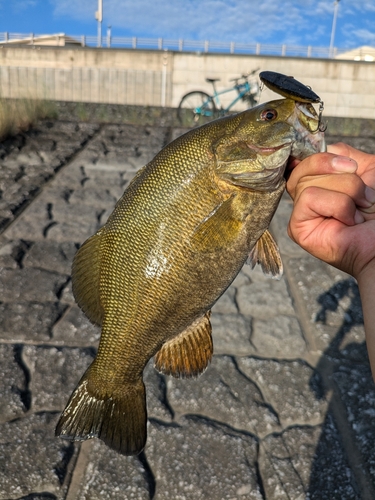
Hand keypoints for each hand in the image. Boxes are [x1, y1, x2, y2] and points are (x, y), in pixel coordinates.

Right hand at [286, 143, 374, 280]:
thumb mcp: (369, 168)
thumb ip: (345, 154)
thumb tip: (325, 148)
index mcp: (321, 182)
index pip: (308, 157)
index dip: (326, 157)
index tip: (351, 167)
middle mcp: (308, 197)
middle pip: (307, 166)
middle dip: (344, 178)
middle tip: (364, 196)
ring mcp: (301, 213)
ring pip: (309, 182)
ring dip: (346, 193)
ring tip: (359, 211)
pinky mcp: (298, 228)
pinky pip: (309, 198)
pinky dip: (337, 206)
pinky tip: (348, 221)